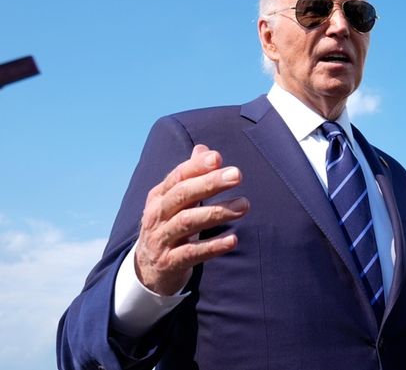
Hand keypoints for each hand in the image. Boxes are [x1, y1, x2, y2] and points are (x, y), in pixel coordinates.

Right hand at [134, 145, 249, 295]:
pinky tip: (233, 239)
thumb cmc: (168, 228)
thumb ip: (190, 176)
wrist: (146, 271)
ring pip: (187, 222)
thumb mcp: (174, 202)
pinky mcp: (169, 263)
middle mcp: (157, 216)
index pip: (177, 177)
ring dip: (217, 212)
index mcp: (159, 197)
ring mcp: (161, 240)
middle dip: (210, 183)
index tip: (218, 158)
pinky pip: (191, 253)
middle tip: (237, 175)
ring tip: (244, 205)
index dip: (196, 166)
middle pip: (182, 195)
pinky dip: (212, 246)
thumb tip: (205, 150)